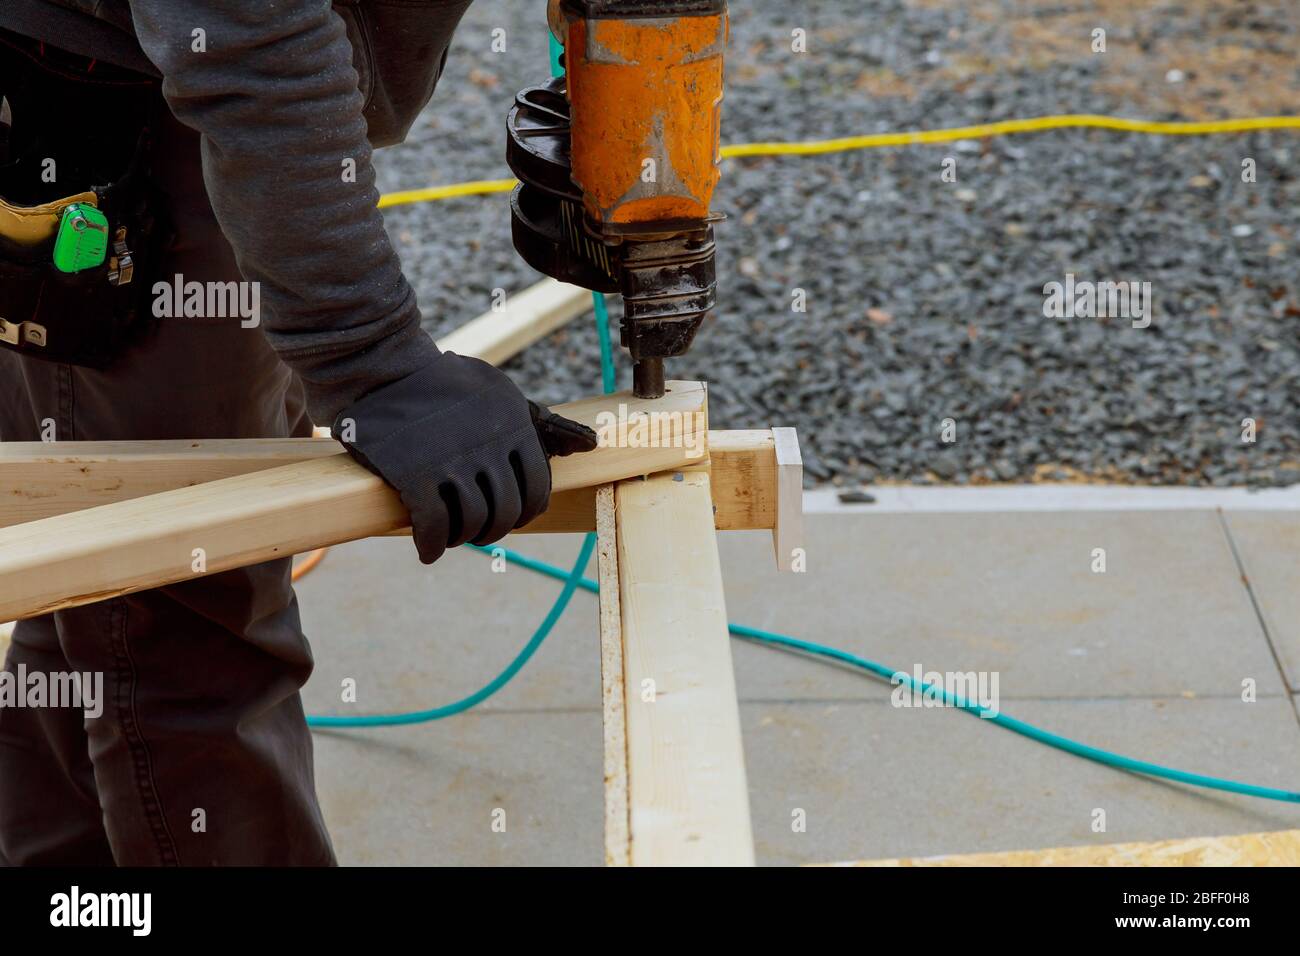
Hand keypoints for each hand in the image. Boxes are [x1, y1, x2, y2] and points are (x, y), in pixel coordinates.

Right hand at [333, 352, 596, 563]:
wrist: (384, 368)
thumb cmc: (446, 384)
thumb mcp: (501, 394)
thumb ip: (542, 423)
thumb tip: (590, 445)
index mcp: (515, 427)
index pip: (536, 492)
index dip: (522, 514)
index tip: (505, 517)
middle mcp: (489, 445)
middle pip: (506, 513)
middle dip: (492, 530)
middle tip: (474, 530)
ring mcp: (451, 460)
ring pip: (473, 522)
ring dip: (462, 538)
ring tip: (450, 535)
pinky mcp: (414, 473)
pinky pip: (434, 526)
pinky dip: (432, 545)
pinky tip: (427, 551)